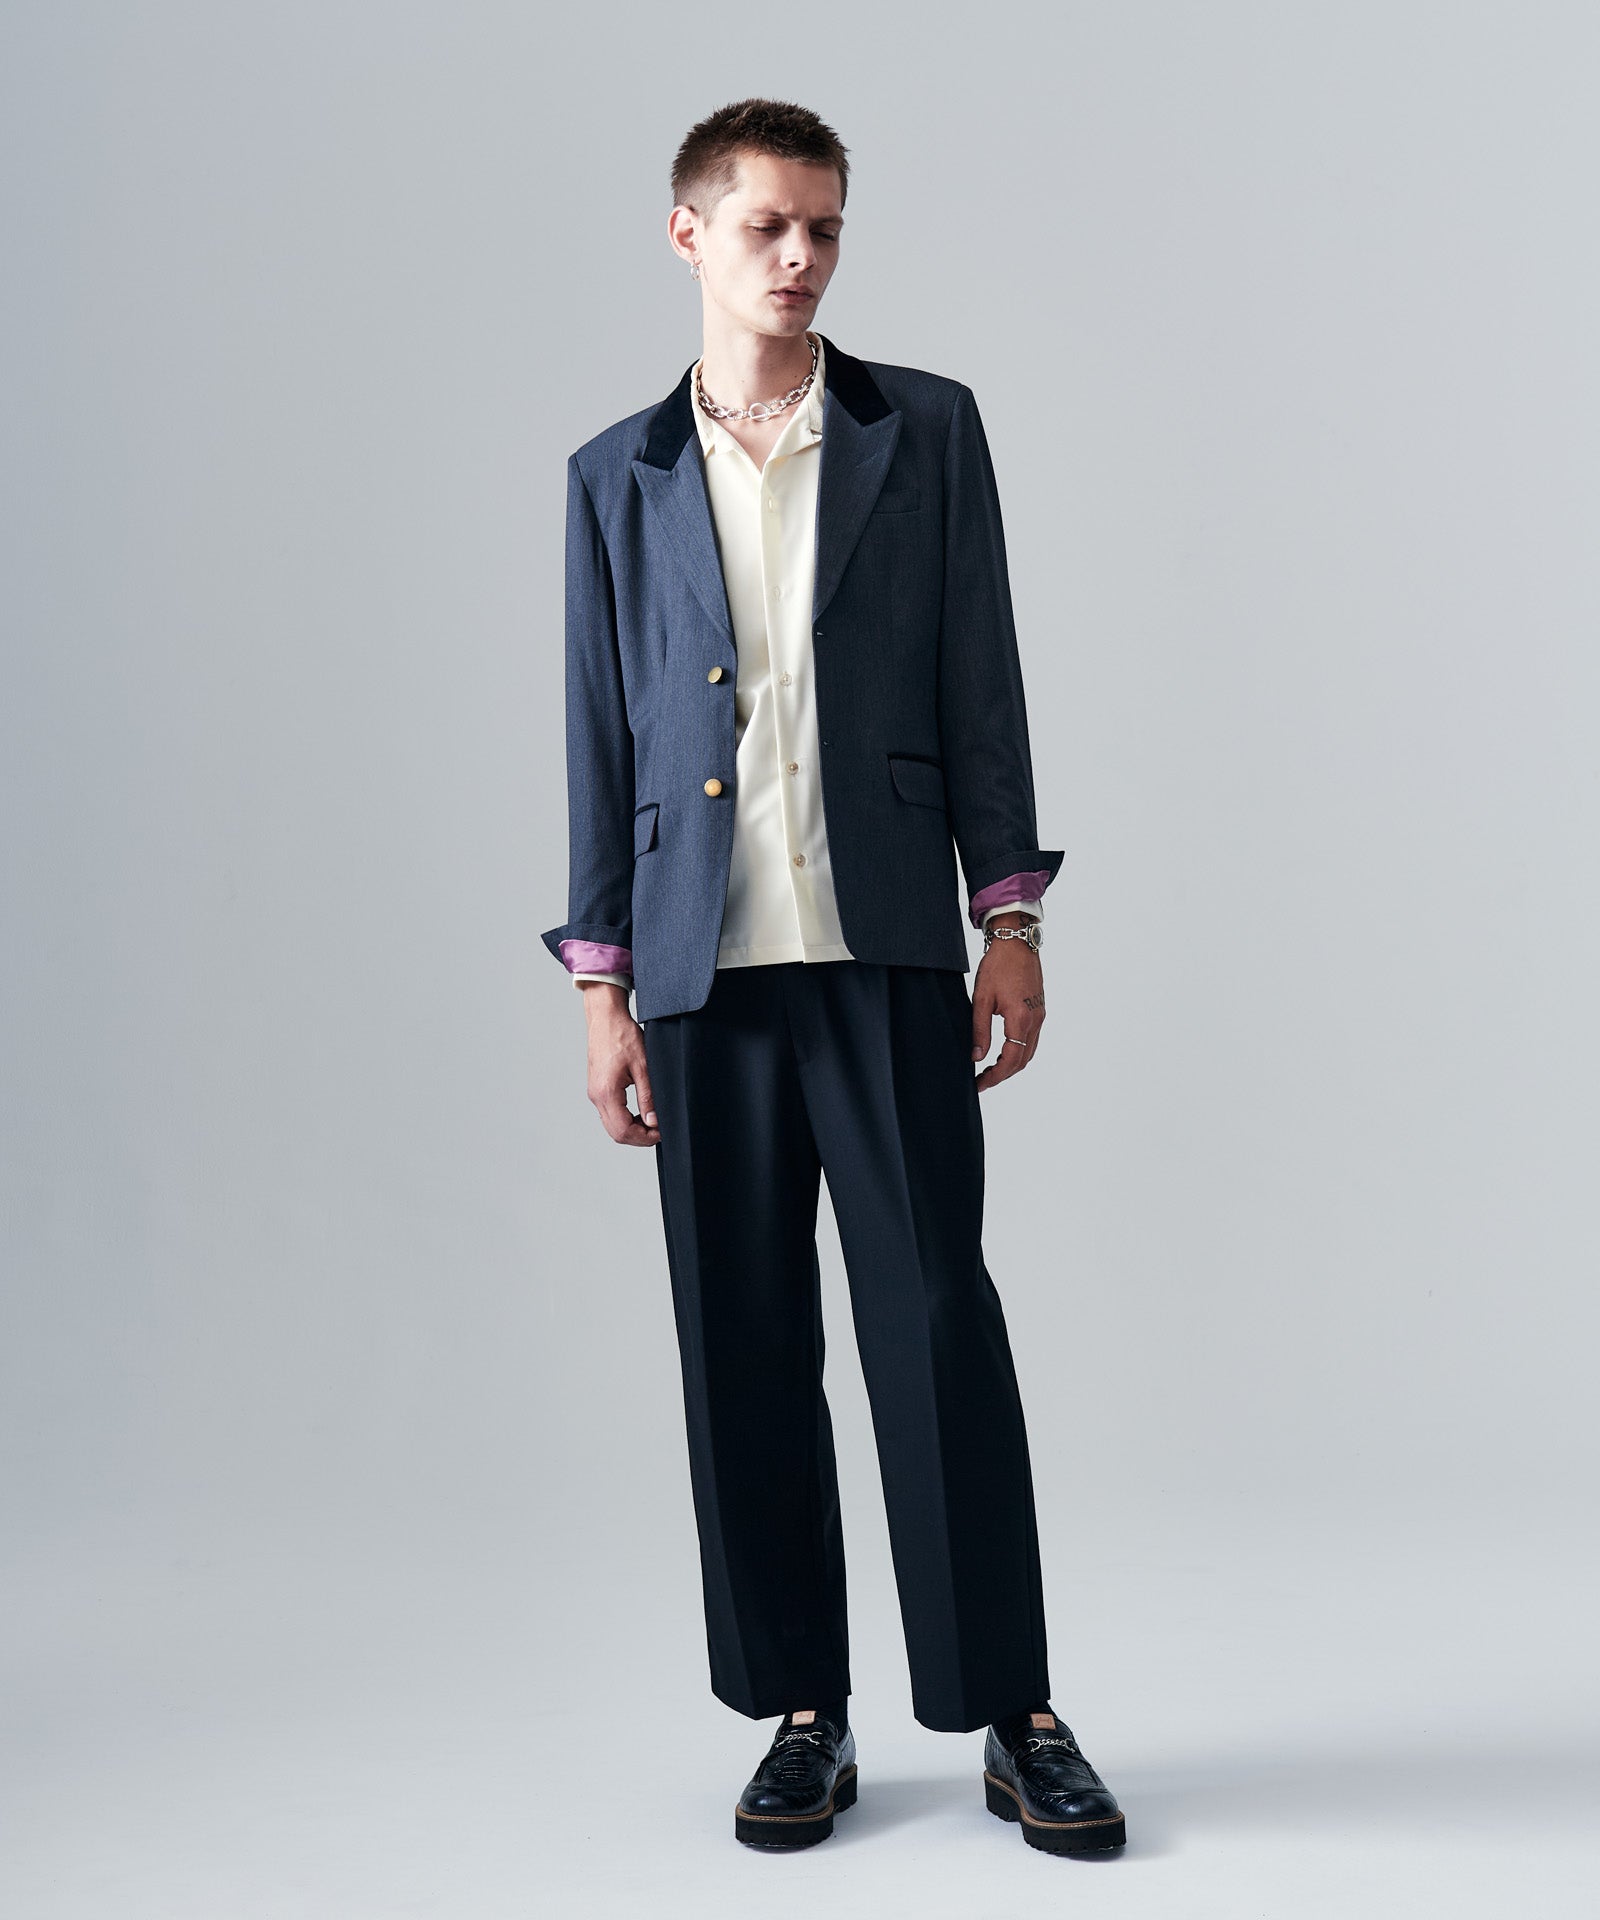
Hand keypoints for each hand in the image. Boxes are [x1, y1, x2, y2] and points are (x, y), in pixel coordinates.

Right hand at [579, 982, 659, 1144]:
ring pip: (611, 1125)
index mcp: (606, 1092)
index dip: (644, 1137)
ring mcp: (594, 1093)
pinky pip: (609, 1114)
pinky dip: (624, 1120)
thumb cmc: (623, 1036)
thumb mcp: (644, 1066)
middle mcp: (596, 1096)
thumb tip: (653, 1121)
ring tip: (652, 1121)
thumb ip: (648, 1097)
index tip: (661, 1131)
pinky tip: (639, 1112)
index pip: (623, 1130)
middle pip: (616, 1133)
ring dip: (631, 1129)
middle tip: (659, 1130)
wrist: (606, 1018)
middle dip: (638, 1137)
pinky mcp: (596, 1088)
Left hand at [971, 915, 1044, 1092]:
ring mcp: (1040, 1015)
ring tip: (990, 1070)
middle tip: (982, 1081)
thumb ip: (979, 1030)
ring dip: (1012, 1065)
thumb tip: (976, 1057)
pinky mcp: (1039, 1009)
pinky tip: (1003, 1052)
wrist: (1017, 941)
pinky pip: (1032, 1039)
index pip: (1011, 1060)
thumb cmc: (998, 965)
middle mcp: (1035, 1020)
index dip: (995, 1076)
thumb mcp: (981, 998)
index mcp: (1020, 1019)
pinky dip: (1019, 1052)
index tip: (979, 1084)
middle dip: (1003, 1075)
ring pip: (1029, 1051)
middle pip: (1023, 1060)